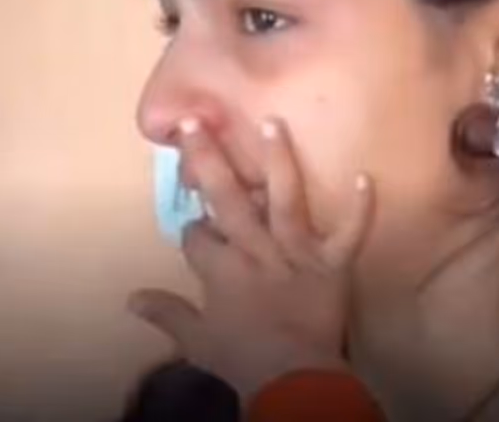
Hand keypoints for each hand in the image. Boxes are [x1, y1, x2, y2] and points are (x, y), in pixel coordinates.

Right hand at [129, 117, 374, 399]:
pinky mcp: (333, 264)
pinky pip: (349, 232)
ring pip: (286, 200)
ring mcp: (297, 253)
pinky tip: (367, 177)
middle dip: (210, 161)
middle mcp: (256, 251)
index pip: (197, 235)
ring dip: (279, 162)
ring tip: (273, 123)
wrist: (292, 377)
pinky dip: (360, 208)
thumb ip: (167, 313)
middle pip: (228, 200)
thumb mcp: (195, 340)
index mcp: (221, 269)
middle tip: (198, 122)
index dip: (193, 228)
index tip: (194, 221)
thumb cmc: (242, 358)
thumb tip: (131, 298)